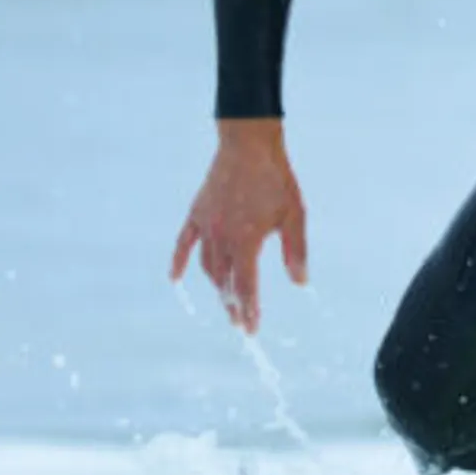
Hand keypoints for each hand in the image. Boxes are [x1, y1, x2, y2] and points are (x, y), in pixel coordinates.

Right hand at [169, 119, 307, 332]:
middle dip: (233, 305)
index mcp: (246, 241)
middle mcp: (222, 238)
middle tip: (240, 324)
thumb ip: (296, 251)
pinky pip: (183, 244)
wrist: (248, 144)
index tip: (251, 330)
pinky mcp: (197, 214)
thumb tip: (301, 283)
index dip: (249, 310)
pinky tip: (175, 279)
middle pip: (225, 282)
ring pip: (208, 267)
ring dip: (217, 287)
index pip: (245, 286)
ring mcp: (206, 226)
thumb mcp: (295, 216)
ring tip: (226, 301)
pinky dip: (178, 262)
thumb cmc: (276, 179)